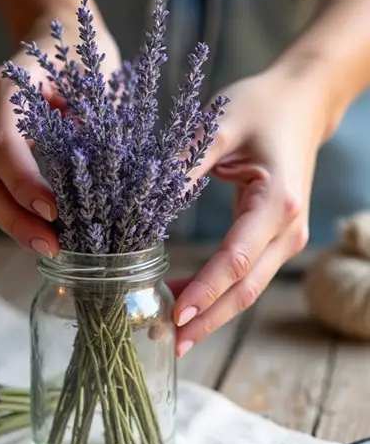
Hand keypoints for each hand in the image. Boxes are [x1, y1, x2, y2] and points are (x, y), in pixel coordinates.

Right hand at [0, 11, 119, 256]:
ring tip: (54, 248)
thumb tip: (109, 172)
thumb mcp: (95, 76)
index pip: (3, 146)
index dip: (25, 184)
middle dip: (16, 221)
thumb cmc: (82, 52)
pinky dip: (22, 216)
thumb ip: (94, 120)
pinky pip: (1, 192)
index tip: (54, 212)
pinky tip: (50, 234)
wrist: (56, 33)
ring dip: (18, 226)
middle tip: (53, 248)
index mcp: (6, 89)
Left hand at [169, 63, 336, 356]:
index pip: (235, 260)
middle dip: (206, 320)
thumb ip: (183, 165)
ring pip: (247, 290)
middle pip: (245, 289)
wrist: (302, 101)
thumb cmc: (261, 107)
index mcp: (277, 203)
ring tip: (170, 334)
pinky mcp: (275, 239)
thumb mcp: (219, 126)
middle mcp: (288, 229)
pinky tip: (184, 302)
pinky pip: (245, 276)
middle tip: (166, 342)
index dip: (204, 291)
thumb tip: (140, 204)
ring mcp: (285, 238)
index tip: (174, 316)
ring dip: (211, 314)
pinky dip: (216, 294)